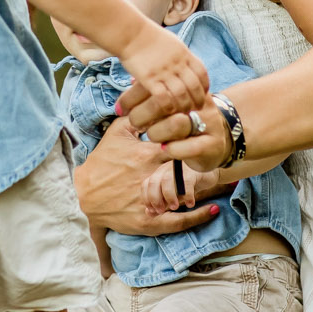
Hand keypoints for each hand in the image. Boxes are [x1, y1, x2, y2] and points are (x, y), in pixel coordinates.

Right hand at [72, 116, 223, 236]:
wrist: (82, 196)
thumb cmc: (101, 163)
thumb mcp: (115, 134)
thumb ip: (135, 114)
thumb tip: (145, 90)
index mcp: (144, 154)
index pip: (175, 139)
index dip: (192, 132)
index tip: (204, 127)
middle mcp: (150, 176)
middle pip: (186, 164)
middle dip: (203, 156)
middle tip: (220, 150)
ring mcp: (151, 200)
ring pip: (186, 193)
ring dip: (208, 188)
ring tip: (229, 181)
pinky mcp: (150, 221)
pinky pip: (178, 221)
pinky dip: (197, 216)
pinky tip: (213, 209)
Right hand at [115, 20, 208, 129]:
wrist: (131, 33)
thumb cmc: (149, 36)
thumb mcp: (172, 42)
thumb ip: (181, 55)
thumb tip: (187, 64)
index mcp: (184, 54)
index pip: (202, 73)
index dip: (205, 86)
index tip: (203, 94)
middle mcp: (177, 64)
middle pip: (194, 86)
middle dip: (198, 100)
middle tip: (197, 108)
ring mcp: (164, 72)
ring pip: (181, 94)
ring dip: (185, 106)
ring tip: (184, 112)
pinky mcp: (150, 79)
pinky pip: (163, 97)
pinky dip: (168, 106)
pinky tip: (167, 109)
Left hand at [117, 85, 234, 172]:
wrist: (220, 142)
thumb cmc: (188, 122)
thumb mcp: (173, 105)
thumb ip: (155, 93)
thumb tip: (131, 79)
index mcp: (187, 89)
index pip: (157, 84)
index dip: (134, 96)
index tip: (121, 109)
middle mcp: (198, 103)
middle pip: (166, 102)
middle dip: (143, 114)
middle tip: (136, 124)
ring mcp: (208, 124)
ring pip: (176, 123)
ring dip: (157, 132)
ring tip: (153, 136)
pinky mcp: (212, 145)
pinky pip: (190, 146)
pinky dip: (173, 148)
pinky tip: (166, 148)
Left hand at [141, 162, 189, 215]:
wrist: (209, 174)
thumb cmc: (189, 185)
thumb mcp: (174, 195)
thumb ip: (162, 203)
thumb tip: (148, 213)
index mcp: (160, 173)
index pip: (146, 184)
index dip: (147, 198)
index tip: (152, 211)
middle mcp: (167, 169)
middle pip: (153, 182)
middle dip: (155, 199)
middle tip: (161, 211)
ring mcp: (179, 168)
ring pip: (167, 180)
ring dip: (169, 196)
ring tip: (175, 207)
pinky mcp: (192, 170)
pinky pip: (186, 182)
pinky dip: (187, 196)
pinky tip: (190, 204)